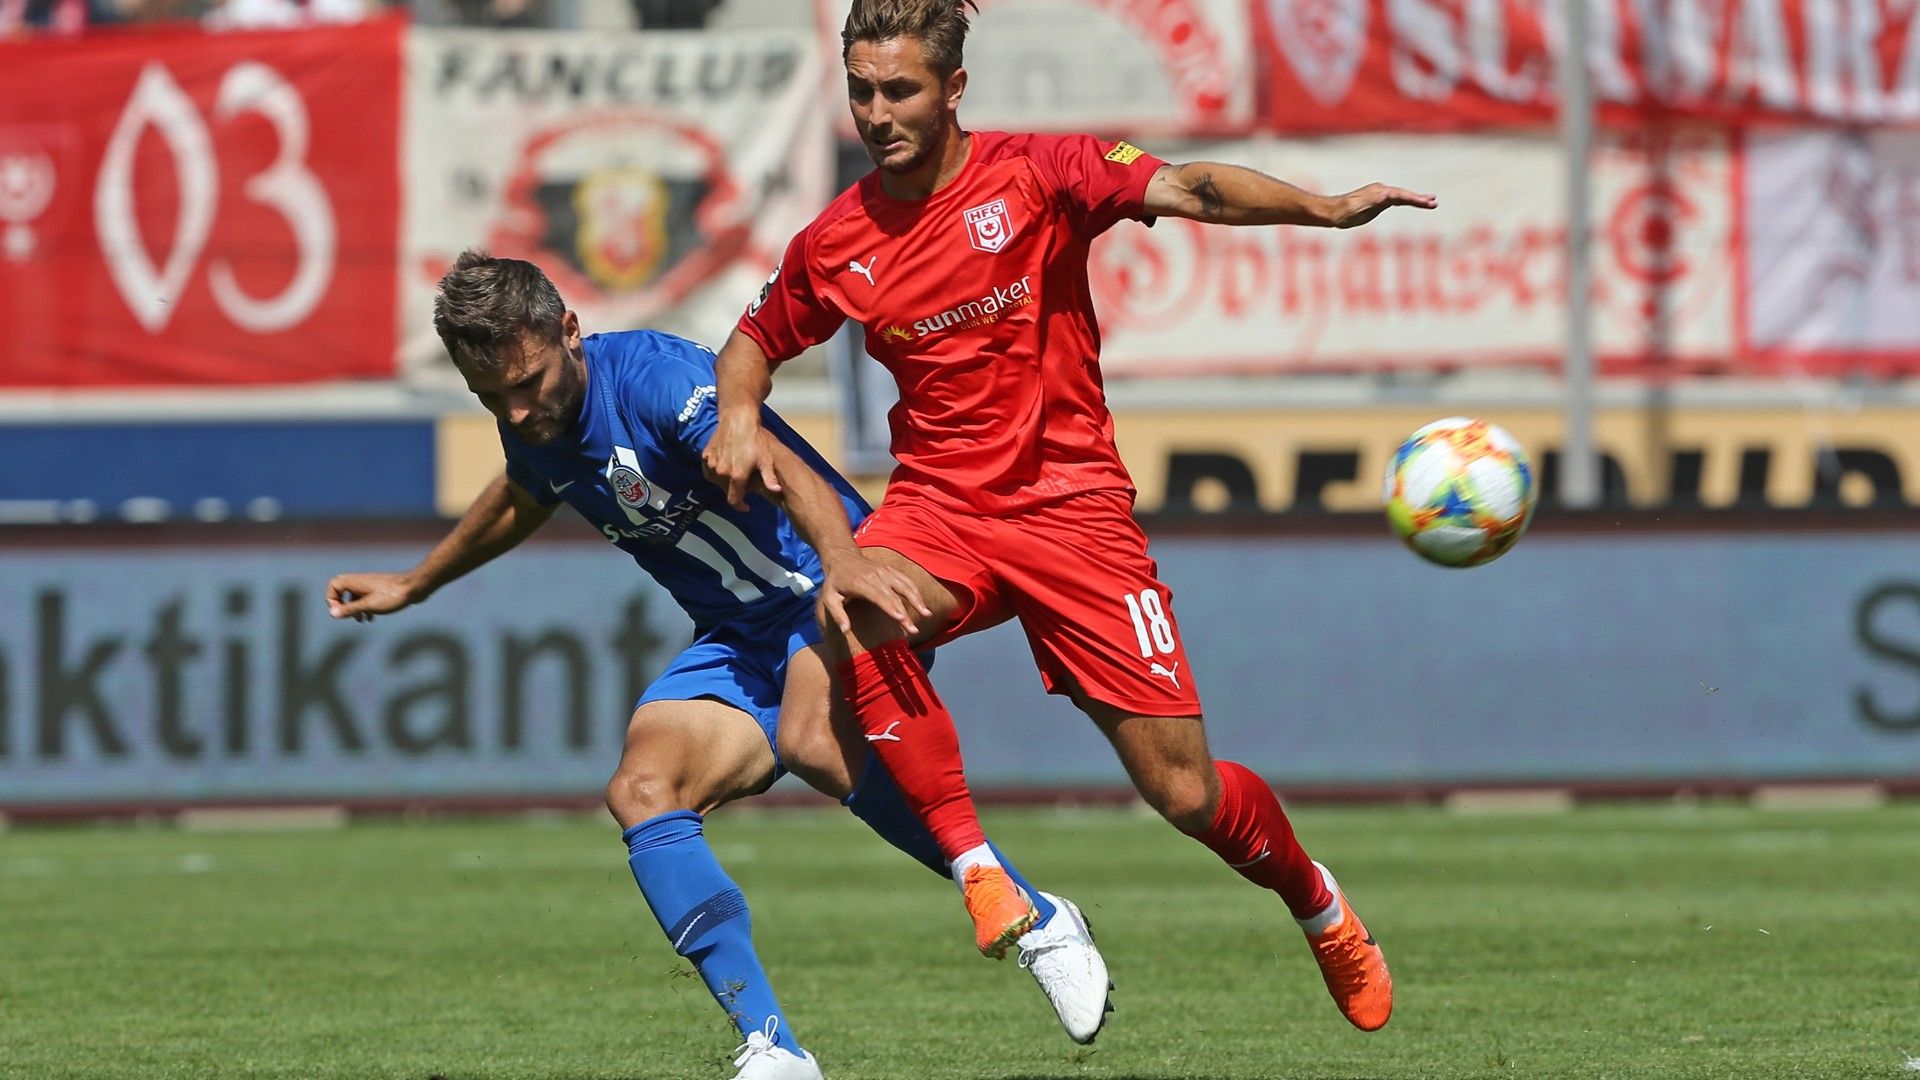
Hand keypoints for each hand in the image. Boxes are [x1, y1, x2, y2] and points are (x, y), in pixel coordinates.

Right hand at [326, 572, 419, 622]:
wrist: (414, 588)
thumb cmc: (392, 596)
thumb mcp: (368, 605)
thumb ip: (349, 609)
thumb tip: (332, 614)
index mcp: (354, 581)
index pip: (332, 586)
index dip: (332, 600)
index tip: (341, 612)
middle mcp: (359, 581)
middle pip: (341, 592)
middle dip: (344, 606)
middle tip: (350, 616)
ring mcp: (369, 585)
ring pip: (354, 597)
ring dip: (355, 610)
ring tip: (362, 620)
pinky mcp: (378, 590)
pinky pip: (364, 598)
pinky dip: (364, 608)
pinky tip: (372, 618)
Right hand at [702, 410, 779, 510]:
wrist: (738, 419)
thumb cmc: (754, 439)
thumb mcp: (765, 459)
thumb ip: (769, 478)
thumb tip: (777, 491)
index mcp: (736, 476)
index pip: (733, 500)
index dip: (740, 506)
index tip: (746, 507)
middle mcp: (721, 473)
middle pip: (725, 491)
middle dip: (734, 491)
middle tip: (745, 485)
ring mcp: (712, 464)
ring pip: (716, 482)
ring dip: (724, 482)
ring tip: (735, 476)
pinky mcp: (706, 456)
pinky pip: (709, 471)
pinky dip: (715, 473)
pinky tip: (724, 468)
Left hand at [817, 552, 932, 638]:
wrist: (842, 557)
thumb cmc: (835, 582)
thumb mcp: (829, 598)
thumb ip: (837, 615)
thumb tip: (845, 631)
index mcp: (860, 583)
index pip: (879, 596)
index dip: (891, 607)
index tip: (901, 619)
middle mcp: (875, 576)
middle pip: (894, 595)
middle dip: (906, 612)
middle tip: (913, 630)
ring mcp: (884, 571)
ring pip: (904, 585)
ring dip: (917, 599)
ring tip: (927, 614)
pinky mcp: (890, 570)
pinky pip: (905, 580)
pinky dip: (915, 590)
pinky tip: (922, 603)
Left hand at [1331, 184, 1437, 228]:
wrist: (1331, 211)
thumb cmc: (1342, 212)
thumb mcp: (1357, 207)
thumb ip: (1372, 201)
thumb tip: (1388, 196)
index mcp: (1378, 192)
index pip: (1400, 195)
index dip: (1414, 199)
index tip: (1426, 203)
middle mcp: (1381, 191)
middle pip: (1404, 194)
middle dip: (1419, 199)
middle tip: (1434, 202)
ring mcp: (1380, 195)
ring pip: (1401, 197)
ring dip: (1416, 200)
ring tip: (1431, 202)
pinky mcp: (1378, 201)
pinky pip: (1396, 200)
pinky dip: (1407, 201)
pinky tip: (1414, 203)